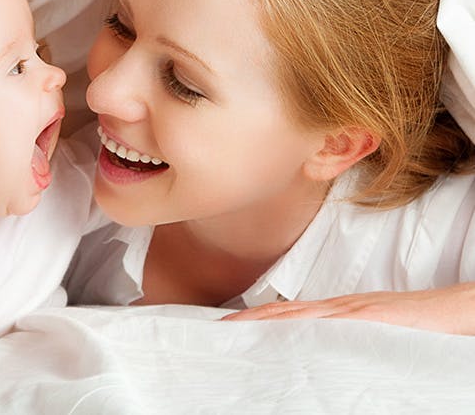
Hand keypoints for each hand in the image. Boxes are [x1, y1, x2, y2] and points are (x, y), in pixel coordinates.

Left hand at [220, 283, 474, 334]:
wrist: (455, 311)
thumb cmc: (417, 328)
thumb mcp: (373, 338)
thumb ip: (347, 345)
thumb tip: (321, 363)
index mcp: (338, 315)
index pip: (289, 316)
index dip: (259, 320)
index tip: (231, 329)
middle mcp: (338, 308)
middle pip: (284, 312)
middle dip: (251, 320)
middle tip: (220, 331)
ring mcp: (352, 310)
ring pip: (299, 314)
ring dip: (266, 320)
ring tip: (237, 328)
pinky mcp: (369, 317)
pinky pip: (329, 320)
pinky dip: (303, 323)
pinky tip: (285, 330)